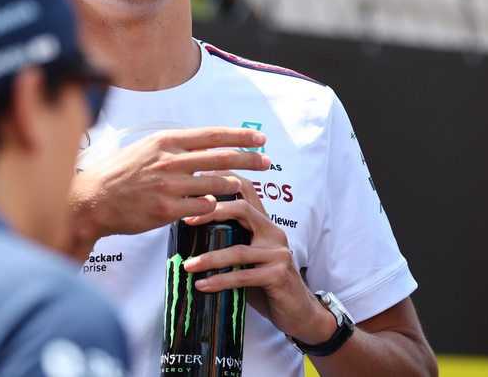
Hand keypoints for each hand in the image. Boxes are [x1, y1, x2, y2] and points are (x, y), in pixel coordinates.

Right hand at [67, 127, 268, 259]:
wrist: (93, 200)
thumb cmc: (119, 174)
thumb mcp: (146, 150)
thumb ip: (175, 148)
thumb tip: (204, 146)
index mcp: (166, 141)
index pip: (212, 135)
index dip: (240, 136)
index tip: (260, 137)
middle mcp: (170, 160)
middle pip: (221, 158)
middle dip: (249, 159)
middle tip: (267, 162)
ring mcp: (169, 186)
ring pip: (216, 185)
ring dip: (232, 186)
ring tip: (240, 186)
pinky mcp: (166, 210)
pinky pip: (202, 207)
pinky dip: (211, 206)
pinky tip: (211, 206)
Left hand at [182, 174, 337, 344]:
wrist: (300, 312)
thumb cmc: (268, 286)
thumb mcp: (250, 261)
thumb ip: (231, 246)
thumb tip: (190, 242)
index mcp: (265, 225)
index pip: (248, 191)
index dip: (226, 179)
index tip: (201, 174)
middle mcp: (274, 234)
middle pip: (243, 209)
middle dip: (213, 211)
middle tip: (187, 220)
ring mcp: (278, 254)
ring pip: (238, 250)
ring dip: (209, 258)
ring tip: (188, 265)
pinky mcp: (279, 275)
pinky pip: (243, 276)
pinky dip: (220, 281)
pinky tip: (203, 285)